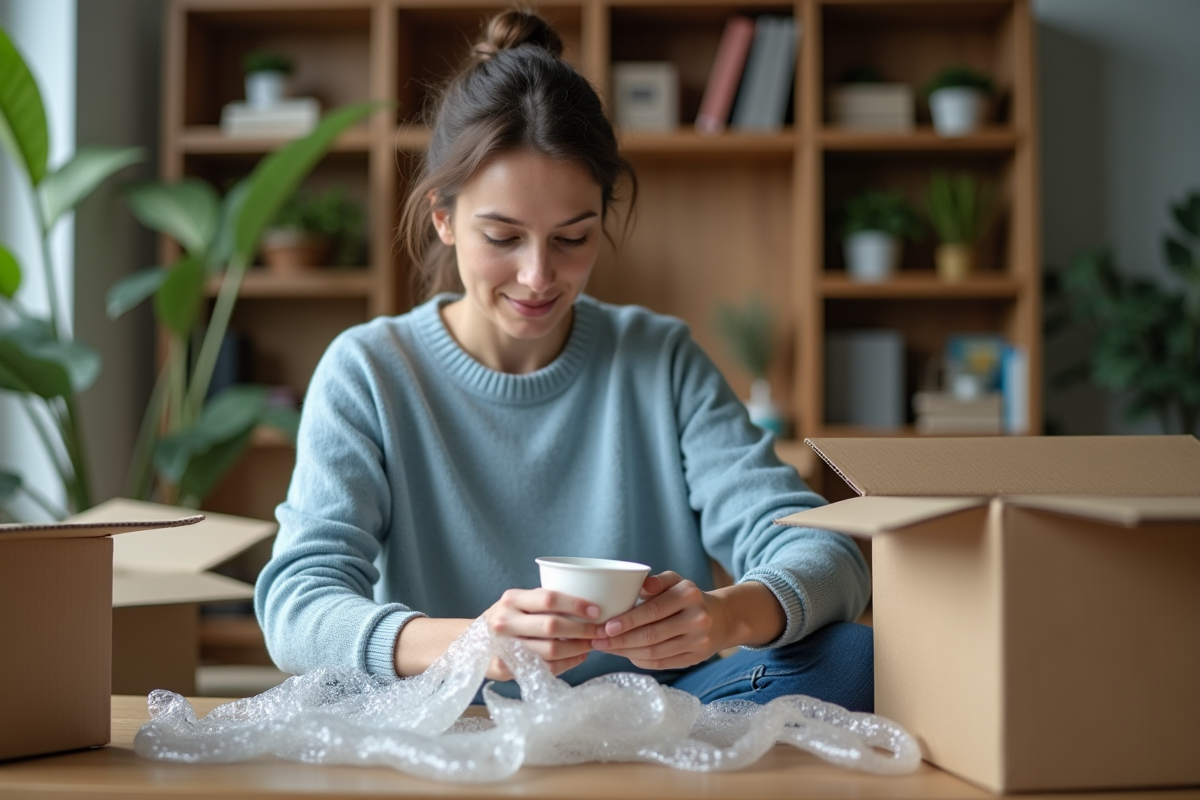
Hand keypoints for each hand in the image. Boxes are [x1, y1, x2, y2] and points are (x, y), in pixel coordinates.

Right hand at [481, 587, 600, 680]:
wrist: (471, 643)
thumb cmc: (508, 618)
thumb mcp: (519, 602)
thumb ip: (544, 601)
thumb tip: (588, 605)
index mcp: (512, 599)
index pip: (549, 598)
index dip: (575, 604)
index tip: (596, 611)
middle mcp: (507, 620)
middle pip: (552, 626)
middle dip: (582, 630)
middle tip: (601, 631)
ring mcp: (504, 645)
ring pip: (550, 650)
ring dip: (578, 649)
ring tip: (592, 645)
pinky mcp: (506, 667)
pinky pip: (544, 668)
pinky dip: (567, 663)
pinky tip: (579, 657)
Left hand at [588, 572, 731, 669]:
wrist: (722, 618)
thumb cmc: (688, 597)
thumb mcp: (676, 581)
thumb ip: (657, 581)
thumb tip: (640, 585)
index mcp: (688, 595)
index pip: (653, 610)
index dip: (628, 621)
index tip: (606, 626)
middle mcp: (696, 619)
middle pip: (652, 635)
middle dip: (620, 640)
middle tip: (597, 640)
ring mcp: (698, 642)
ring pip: (655, 652)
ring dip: (626, 652)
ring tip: (606, 648)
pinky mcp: (696, 658)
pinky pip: (662, 663)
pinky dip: (640, 660)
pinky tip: (625, 654)